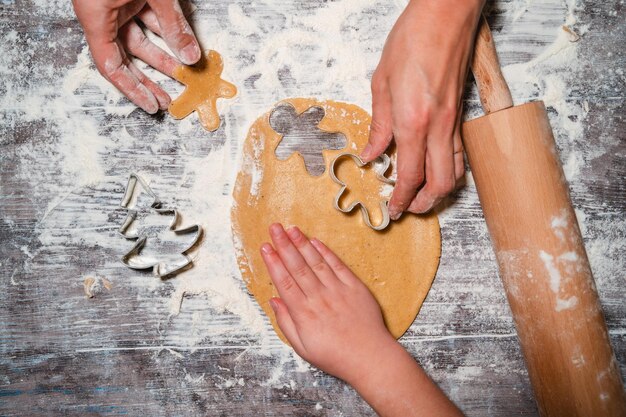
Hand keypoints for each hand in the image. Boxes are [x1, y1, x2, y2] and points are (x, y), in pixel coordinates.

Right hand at [72, 0, 200, 113]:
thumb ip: (172, 24)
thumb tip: (190, 57)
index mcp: (95, 17)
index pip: (111, 65)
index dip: (132, 89)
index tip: (150, 105)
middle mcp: (102, 14)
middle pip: (124, 57)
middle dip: (148, 80)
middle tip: (166, 99)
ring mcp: (116, 3)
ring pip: (138, 38)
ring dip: (161, 56)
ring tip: (182, 73)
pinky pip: (147, 18)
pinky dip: (165, 32)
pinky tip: (182, 46)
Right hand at [260, 224, 462, 415]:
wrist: (369, 358)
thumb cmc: (335, 356)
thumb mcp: (302, 348)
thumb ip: (286, 322)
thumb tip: (273, 300)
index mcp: (304, 313)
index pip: (284, 282)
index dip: (273, 262)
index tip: (265, 247)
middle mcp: (319, 298)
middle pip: (298, 267)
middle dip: (284, 245)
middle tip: (274, 228)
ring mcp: (338, 291)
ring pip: (316, 262)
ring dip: (302, 244)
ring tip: (291, 229)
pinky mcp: (355, 287)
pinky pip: (338, 266)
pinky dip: (326, 252)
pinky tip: (315, 242)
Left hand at [362, 0, 483, 217]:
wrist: (446, 14)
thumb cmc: (413, 40)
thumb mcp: (381, 83)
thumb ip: (378, 125)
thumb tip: (371, 154)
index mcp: (413, 121)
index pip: (409, 175)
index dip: (401, 199)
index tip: (393, 210)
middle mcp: (438, 127)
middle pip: (440, 183)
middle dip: (424, 203)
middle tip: (407, 208)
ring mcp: (453, 122)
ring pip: (456, 171)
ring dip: (440, 190)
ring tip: (421, 194)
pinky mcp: (460, 114)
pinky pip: (459, 153)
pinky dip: (449, 169)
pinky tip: (433, 167)